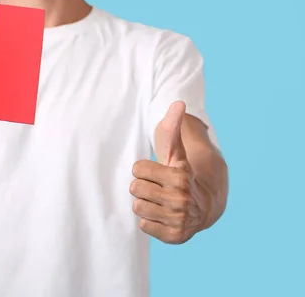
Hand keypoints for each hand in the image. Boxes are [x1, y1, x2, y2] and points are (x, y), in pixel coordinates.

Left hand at [130, 101, 209, 243]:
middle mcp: (181, 198)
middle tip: (159, 189)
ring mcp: (179, 218)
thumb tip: (179, 102)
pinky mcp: (175, 236)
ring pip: (137, 207)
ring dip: (145, 204)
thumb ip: (173, 127)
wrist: (204, 208)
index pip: (137, 168)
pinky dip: (150, 221)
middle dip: (143, 187)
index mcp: (180, 175)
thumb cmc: (181, 175)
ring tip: (161, 203)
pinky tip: (162, 217)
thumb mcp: (176, 152)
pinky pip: (143, 225)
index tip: (158, 172)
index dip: (144, 169)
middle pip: (135, 188)